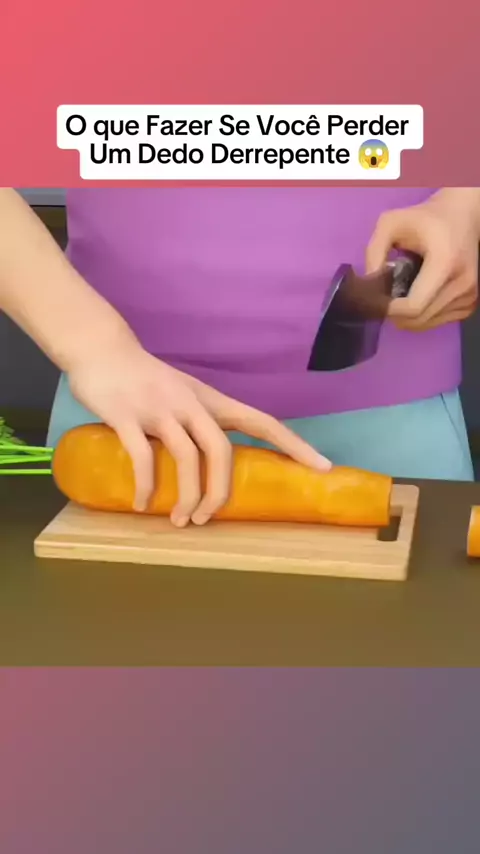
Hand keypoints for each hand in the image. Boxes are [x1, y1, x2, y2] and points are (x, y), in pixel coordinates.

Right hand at [68, 331, 330, 525]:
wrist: (101, 348)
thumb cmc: (146, 377)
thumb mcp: (185, 393)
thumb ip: (201, 420)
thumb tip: (216, 460)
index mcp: (211, 401)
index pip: (262, 422)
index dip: (294, 445)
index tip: (323, 467)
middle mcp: (191, 404)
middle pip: (221, 450)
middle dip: (219, 491)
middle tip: (207, 518)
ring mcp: (159, 409)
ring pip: (186, 458)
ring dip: (185, 495)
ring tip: (179, 520)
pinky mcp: (126, 416)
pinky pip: (142, 457)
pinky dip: (145, 485)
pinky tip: (142, 503)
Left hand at [365, 189, 478, 329]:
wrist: (463, 216)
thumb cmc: (424, 219)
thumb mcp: (391, 223)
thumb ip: (374, 251)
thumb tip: (369, 286)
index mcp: (445, 262)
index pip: (415, 305)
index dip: (391, 310)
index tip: (377, 300)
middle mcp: (462, 283)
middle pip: (420, 319)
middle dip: (396, 314)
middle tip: (384, 298)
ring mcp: (470, 295)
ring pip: (428, 324)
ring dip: (408, 316)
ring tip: (401, 294)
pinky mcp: (471, 303)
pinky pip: (438, 322)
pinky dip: (422, 316)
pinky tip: (417, 296)